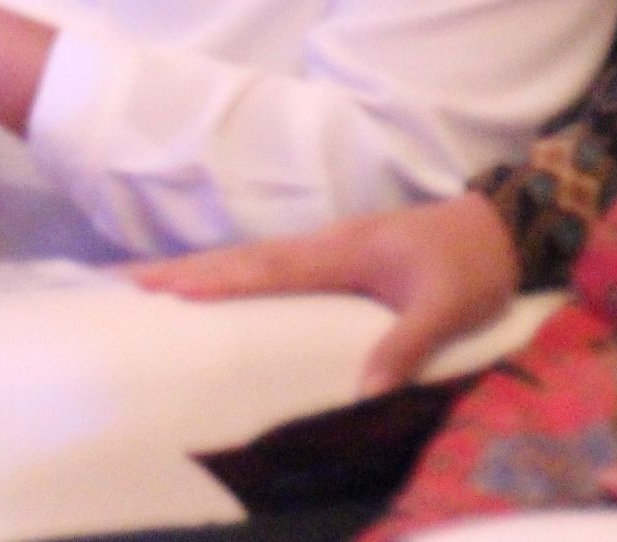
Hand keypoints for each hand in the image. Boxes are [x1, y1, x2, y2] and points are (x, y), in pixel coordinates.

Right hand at [131, 193, 520, 396]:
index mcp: (337, 252)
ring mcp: (322, 247)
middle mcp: (318, 245)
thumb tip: (365, 389)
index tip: (157, 288)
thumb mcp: (449, 306)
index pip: (262, 270)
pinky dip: (227, 271)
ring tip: (143, 281)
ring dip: (195, 268)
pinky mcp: (330, 255)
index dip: (210, 280)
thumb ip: (406, 343)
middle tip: (118, 281)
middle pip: (237, 259)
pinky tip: (209, 283)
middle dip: (178, 270)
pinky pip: (265, 265)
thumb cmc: (471, 266)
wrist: (497, 227)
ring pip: (246, 258)